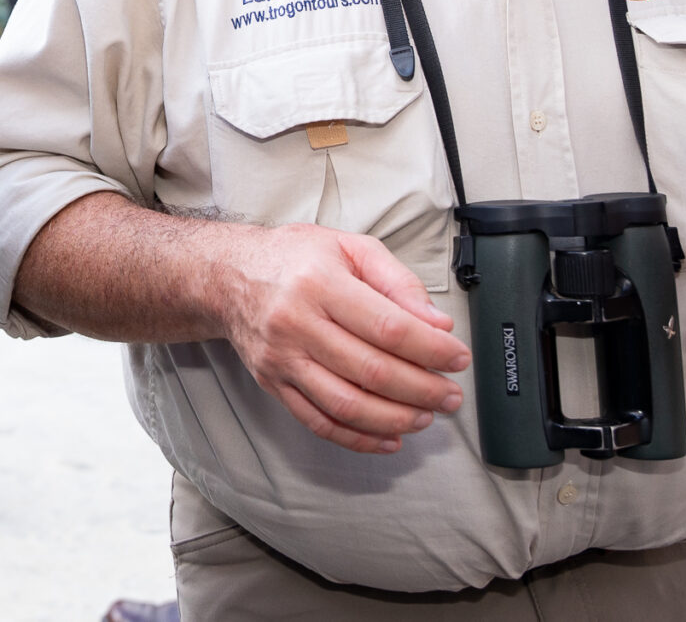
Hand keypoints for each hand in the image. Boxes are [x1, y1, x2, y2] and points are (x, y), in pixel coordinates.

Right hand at [210, 223, 468, 454]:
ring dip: (395, 418)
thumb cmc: (294, 257)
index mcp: (320, 282)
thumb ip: (397, 280)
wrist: (228, 275)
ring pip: (346, 404)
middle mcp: (296, 322)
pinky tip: (388, 438)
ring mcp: (282, 357)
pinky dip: (358, 439)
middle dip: (423, 390)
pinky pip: (318, 421)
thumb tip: (437, 324)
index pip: (388, 327)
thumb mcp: (349, 247)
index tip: (457, 358)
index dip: (431, 350)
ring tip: (426, 416)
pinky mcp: (273, 383)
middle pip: (371, 370)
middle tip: (451, 395)